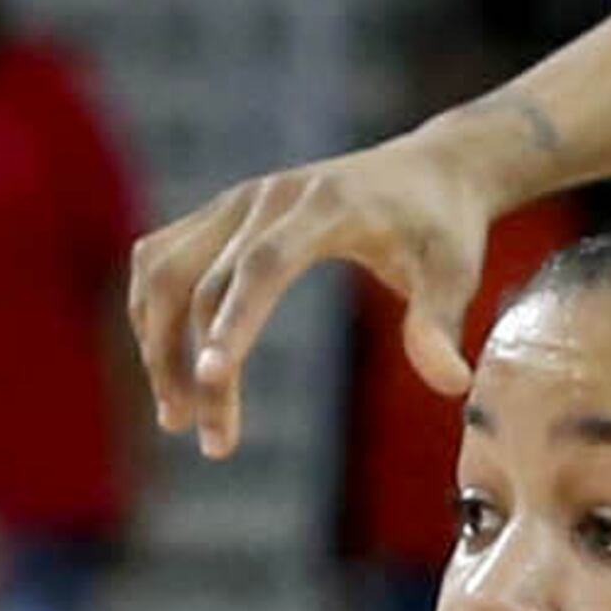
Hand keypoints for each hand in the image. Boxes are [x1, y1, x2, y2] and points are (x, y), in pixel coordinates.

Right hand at [130, 117, 511, 454]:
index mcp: (324, 207)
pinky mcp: (222, 214)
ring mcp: (236, 202)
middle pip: (202, 281)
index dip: (233, 321)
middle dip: (192, 364)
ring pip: (164, 270)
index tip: (210, 379)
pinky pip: (162, 259)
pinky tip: (168, 369)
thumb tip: (453, 386)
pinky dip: (153, 314)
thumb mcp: (457, 273)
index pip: (263, 266)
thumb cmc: (444, 229)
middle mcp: (266, 198)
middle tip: (209, 440)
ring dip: (156, 344)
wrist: (428, 169)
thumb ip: (441, 324)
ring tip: (176, 417)